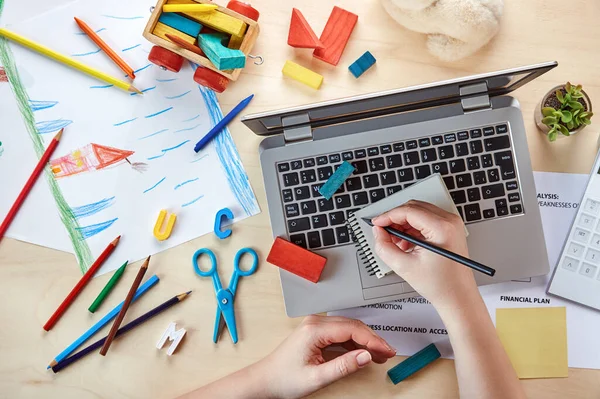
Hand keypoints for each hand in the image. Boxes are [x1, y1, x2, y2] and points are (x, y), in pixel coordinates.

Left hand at [258, 315, 394, 398]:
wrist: (265, 380)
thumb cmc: (284, 379)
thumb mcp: (316, 378)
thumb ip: (343, 366)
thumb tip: (366, 356)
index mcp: (314, 330)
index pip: (352, 329)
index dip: (373, 340)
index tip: (387, 350)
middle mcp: (315, 323)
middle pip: (352, 326)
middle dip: (372, 339)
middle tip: (388, 353)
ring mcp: (315, 326)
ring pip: (348, 328)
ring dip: (365, 341)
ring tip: (380, 355)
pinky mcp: (316, 333)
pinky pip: (340, 333)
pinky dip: (354, 343)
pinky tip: (363, 354)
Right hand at [371, 200, 477, 308]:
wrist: (458, 297)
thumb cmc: (441, 286)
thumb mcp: (404, 267)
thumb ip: (384, 247)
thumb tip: (378, 232)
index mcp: (442, 228)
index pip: (408, 211)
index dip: (388, 216)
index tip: (377, 223)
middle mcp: (450, 222)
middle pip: (414, 208)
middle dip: (395, 219)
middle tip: (383, 232)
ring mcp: (452, 225)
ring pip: (419, 212)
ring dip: (403, 224)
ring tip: (396, 243)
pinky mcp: (450, 230)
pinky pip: (426, 220)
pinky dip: (412, 228)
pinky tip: (407, 244)